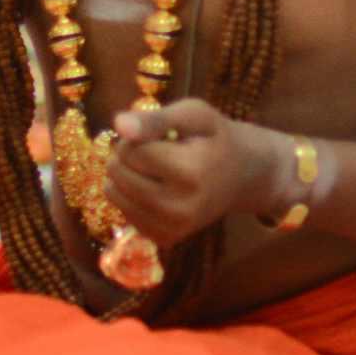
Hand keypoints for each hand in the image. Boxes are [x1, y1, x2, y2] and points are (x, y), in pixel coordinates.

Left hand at [106, 100, 277, 247]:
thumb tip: (118, 125)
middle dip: (128, 155)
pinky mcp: (164, 239)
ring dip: (125, 175)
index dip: (139, 137)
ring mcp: (173, 228)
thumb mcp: (194, 115)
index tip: (161, 136)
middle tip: (157, 151)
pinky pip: (123, 212)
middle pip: (119, 172)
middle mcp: (181, 207)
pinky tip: (155, 188)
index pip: (131, 151)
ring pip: (114, 194)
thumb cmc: (214, 138)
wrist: (241, 176)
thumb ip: (156, 118)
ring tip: (154, 168)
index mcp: (191, 172)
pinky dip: (131, 197)